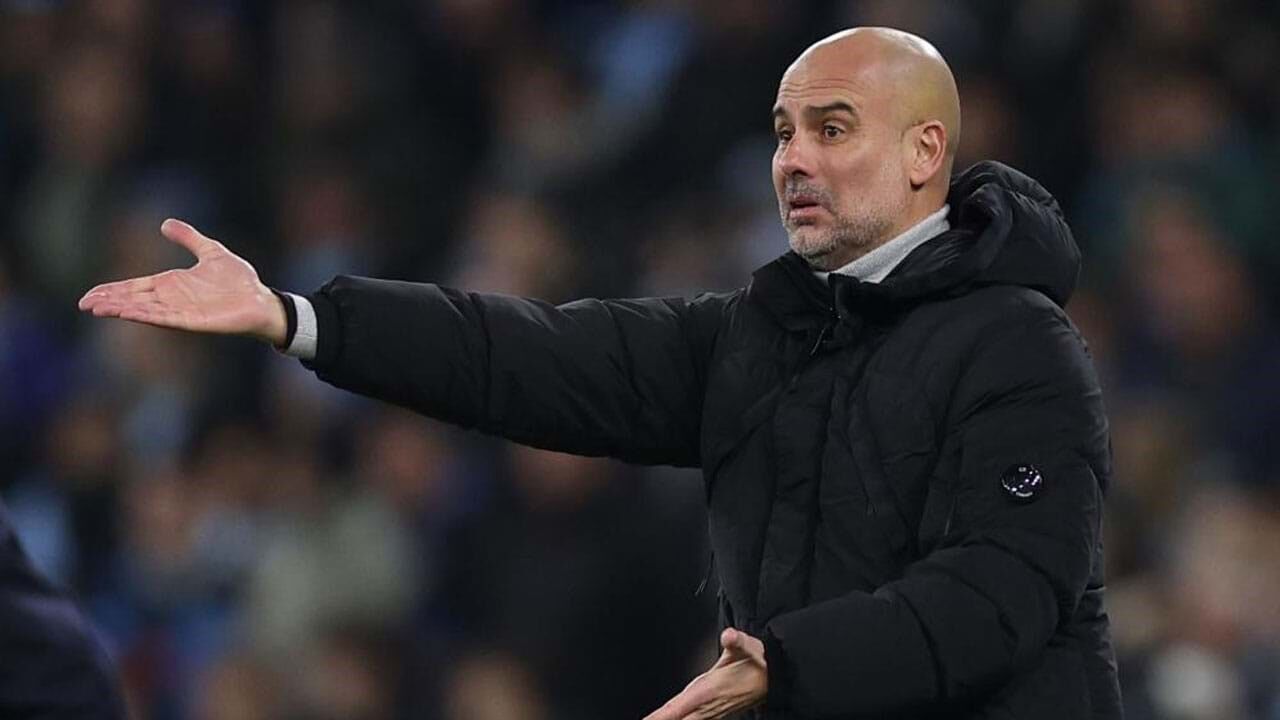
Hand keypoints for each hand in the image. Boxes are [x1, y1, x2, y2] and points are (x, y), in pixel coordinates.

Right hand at [78, 219, 287, 345]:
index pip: (136, 287)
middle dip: (109, 301)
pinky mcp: (193, 321)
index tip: (91, 295)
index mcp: (173, 284)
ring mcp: (181, 311)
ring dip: (121, 309)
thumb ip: (189, 238)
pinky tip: (129, 313)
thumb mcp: (211, 251)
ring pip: (144, 310)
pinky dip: (146, 315)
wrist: (262, 300)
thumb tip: (165, 223)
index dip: (114, 290)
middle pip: (134, 299)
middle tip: (84, 304)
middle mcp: (173, 299)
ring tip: (98, 309)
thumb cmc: (240, 281)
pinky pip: (165, 317)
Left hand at [643, 628, 767, 719]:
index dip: (661, 716)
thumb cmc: (760, 663)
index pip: (678, 707)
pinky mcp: (715, 713)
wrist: (777, 678)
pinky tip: (673, 718)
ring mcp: (712, 712)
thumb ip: (738, 641)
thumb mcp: (749, 647)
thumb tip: (730, 636)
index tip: (647, 719)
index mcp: (709, 690)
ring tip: (652, 719)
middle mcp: (708, 705)